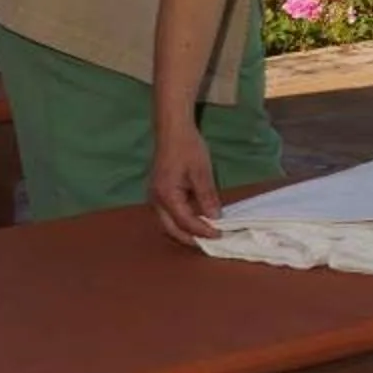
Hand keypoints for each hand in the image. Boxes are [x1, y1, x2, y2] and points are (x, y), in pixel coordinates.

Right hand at [150, 123, 223, 243]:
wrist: (172, 130)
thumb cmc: (188, 148)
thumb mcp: (201, 172)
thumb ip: (207, 196)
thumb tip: (215, 217)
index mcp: (166, 196)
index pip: (185, 222)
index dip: (202, 231)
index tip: (218, 235)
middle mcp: (156, 200)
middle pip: (171, 229)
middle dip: (189, 238)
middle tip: (209, 243)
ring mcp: (154, 196)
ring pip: (168, 222)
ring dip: (185, 230)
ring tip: (204, 233)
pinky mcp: (158, 191)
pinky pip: (168, 213)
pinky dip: (181, 219)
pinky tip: (195, 218)